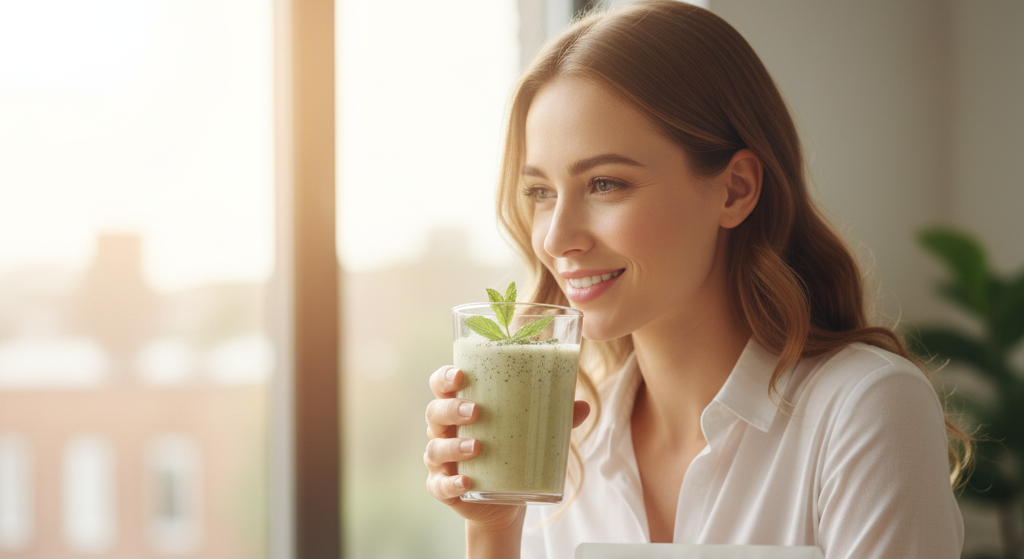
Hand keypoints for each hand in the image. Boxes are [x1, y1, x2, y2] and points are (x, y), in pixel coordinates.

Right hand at [423, 365, 590, 532]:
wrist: (504, 501)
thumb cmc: (511, 451)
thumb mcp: (531, 432)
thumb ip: (554, 418)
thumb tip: (582, 406)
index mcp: (460, 407)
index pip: (441, 385)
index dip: (444, 377)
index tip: (461, 375)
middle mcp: (445, 431)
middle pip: (435, 412)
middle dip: (452, 409)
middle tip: (475, 411)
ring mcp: (440, 461)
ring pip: (435, 448)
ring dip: (453, 446)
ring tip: (476, 446)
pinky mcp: (443, 487)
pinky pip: (439, 484)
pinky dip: (450, 483)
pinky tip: (465, 482)